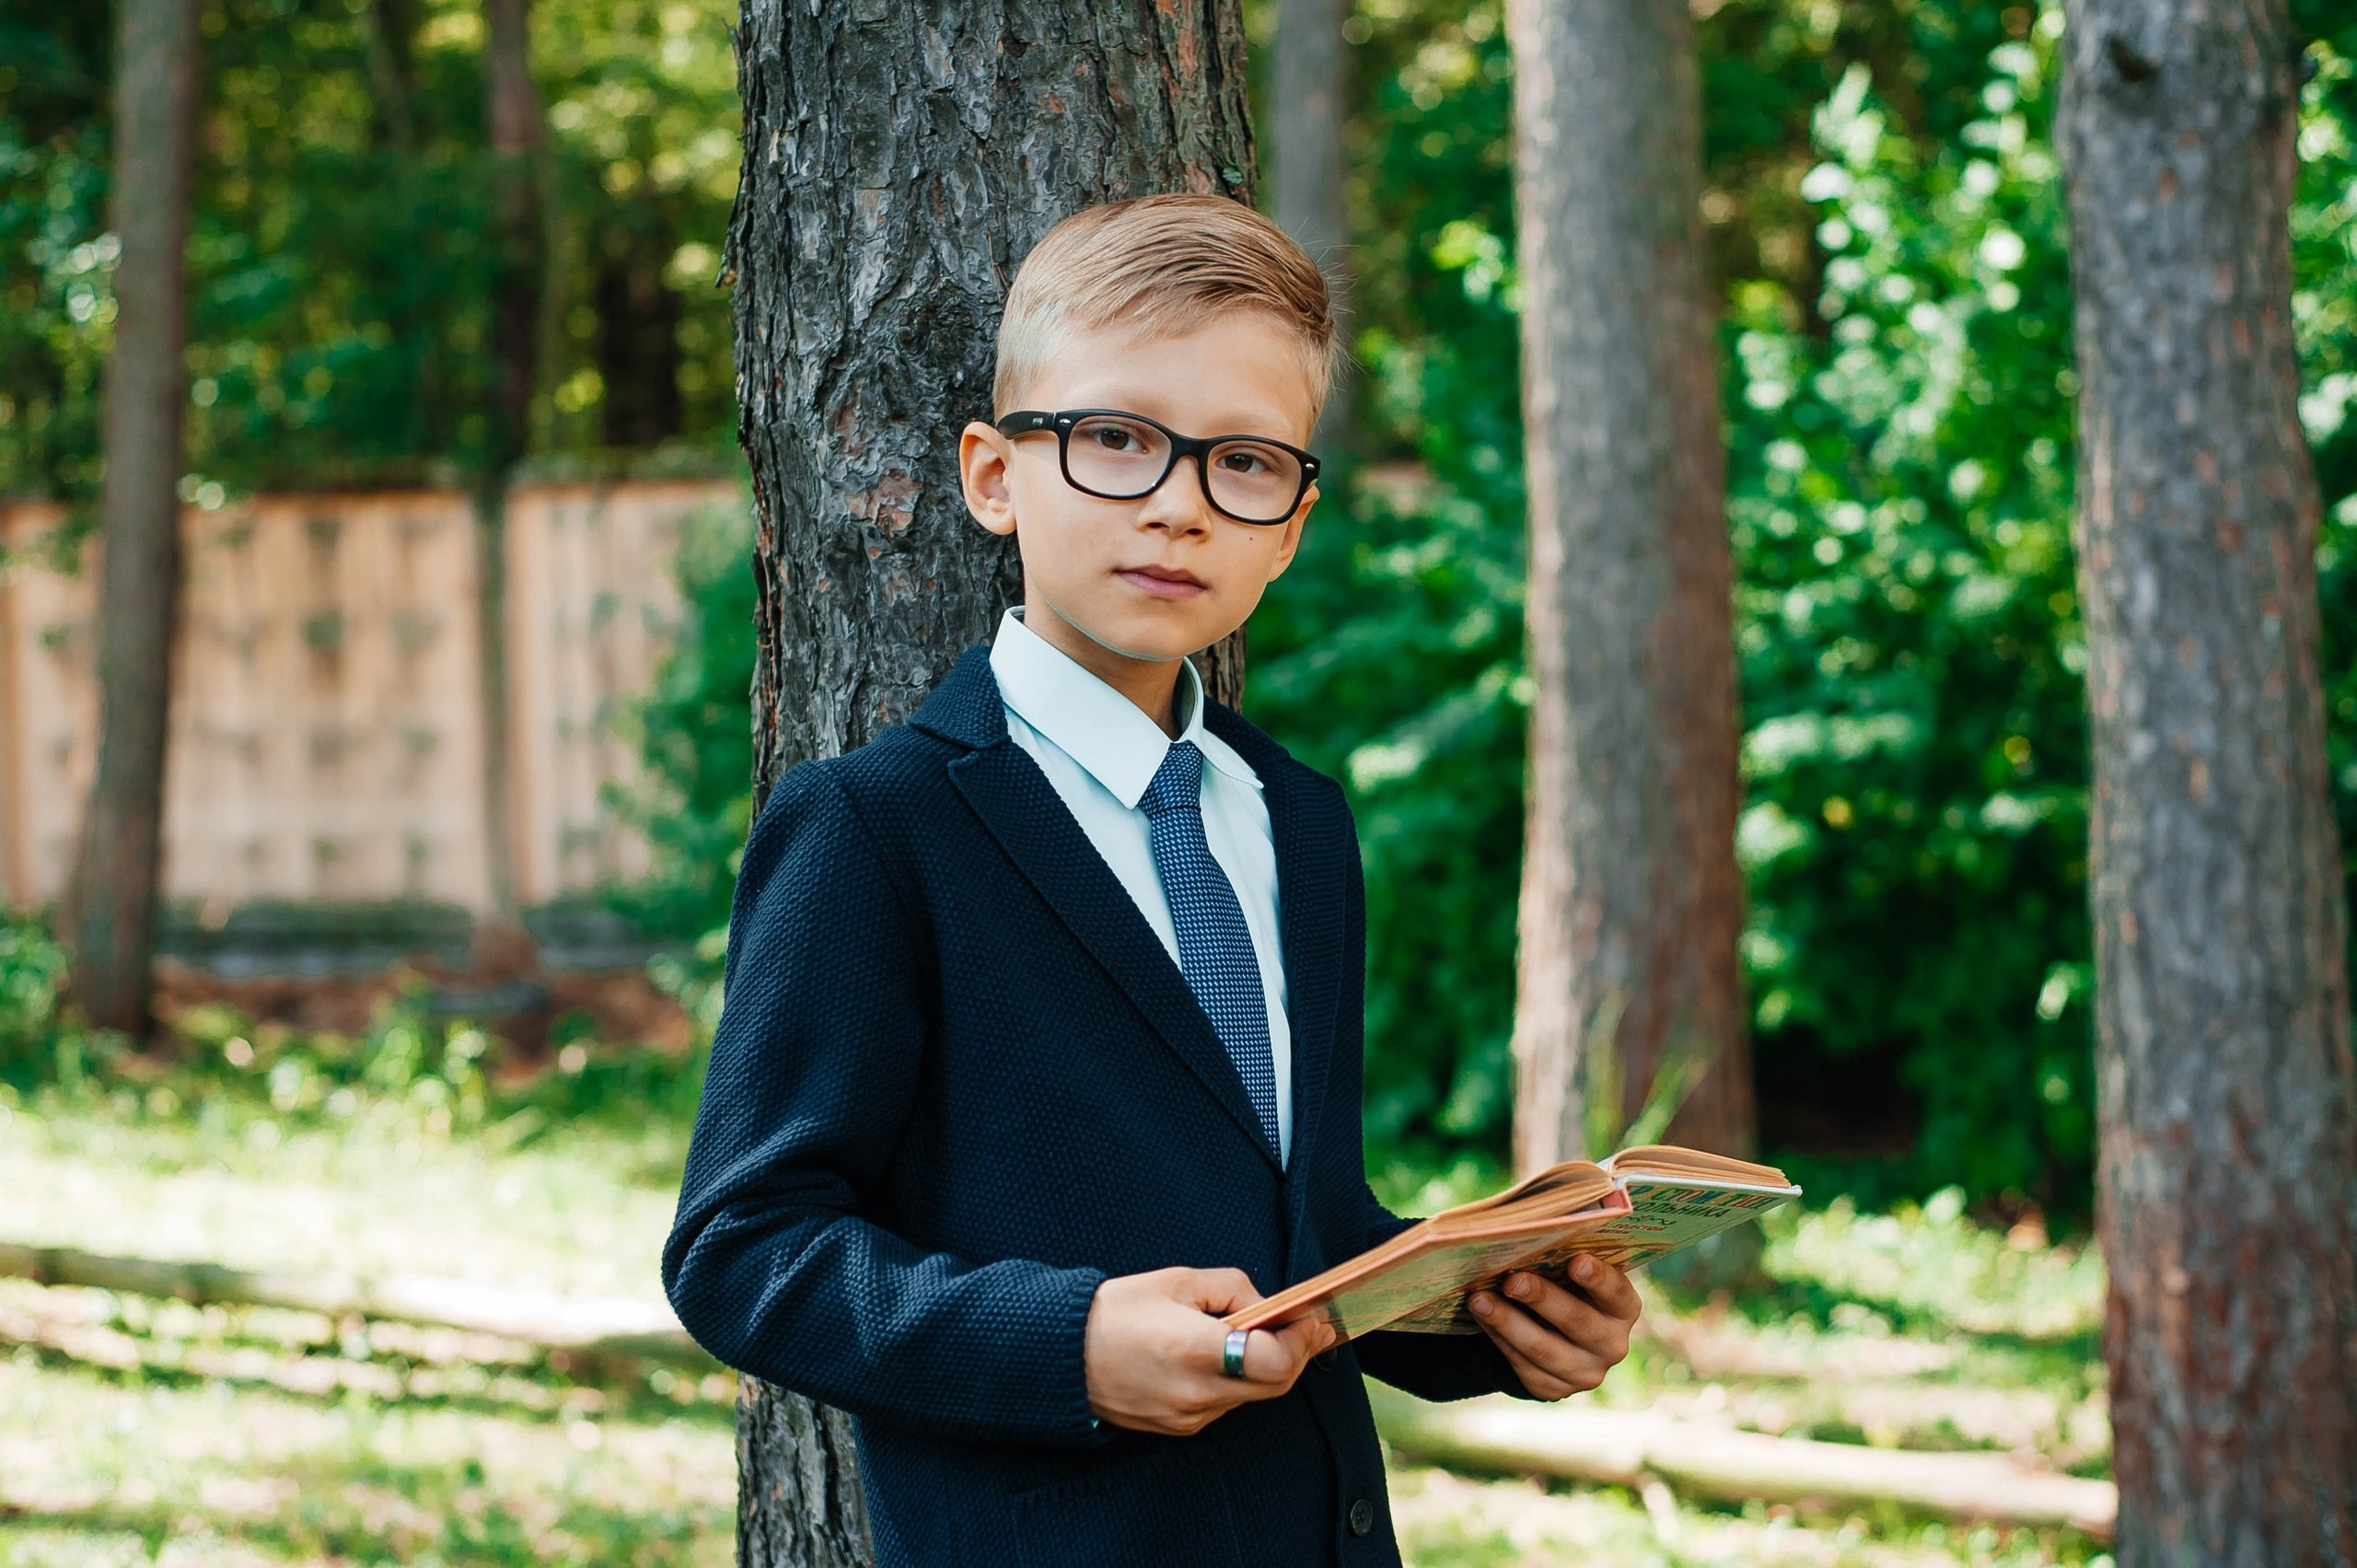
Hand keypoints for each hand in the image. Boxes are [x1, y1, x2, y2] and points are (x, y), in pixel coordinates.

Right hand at [1083, 1267, 1336, 1435]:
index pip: (1274, 1360)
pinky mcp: (1180, 1428)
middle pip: (1275, 1384)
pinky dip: (1238, 1381)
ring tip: (1269, 1335)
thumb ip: (1234, 1290)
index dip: (1300, 1340)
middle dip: (1296, 1354)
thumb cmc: (1118, 1310)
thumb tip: (1269, 1309)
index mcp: (1196, 1350)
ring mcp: (1189, 1416)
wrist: (1063, 1356)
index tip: (1312, 1319)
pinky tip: (1232, 1355)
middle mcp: (1197, 1393)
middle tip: (1308, 1327)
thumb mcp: (1179, 1281)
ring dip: (1267, 1368)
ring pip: (1252, 1396)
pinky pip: (1225, 1404)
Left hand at [1465, 1253, 1639, 1399]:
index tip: (1576, 1261)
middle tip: (1512, 1280)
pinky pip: (1524, 1366)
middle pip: (1578, 1322)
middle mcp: (1612, 1345)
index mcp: (1623, 1309)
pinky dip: (1499, 1339)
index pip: (1617, 1294)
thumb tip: (1546, 1220)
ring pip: (1544, 1350)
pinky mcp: (1554, 1388)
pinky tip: (1481, 1317)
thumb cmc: (1565, 1284)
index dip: (1599, 1279)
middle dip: (1543, 1299)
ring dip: (1508, 1323)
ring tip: (1479, 1300)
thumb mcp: (1575, 1269)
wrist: (1556, 1333)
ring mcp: (1585, 1372)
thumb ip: (1567, 1250)